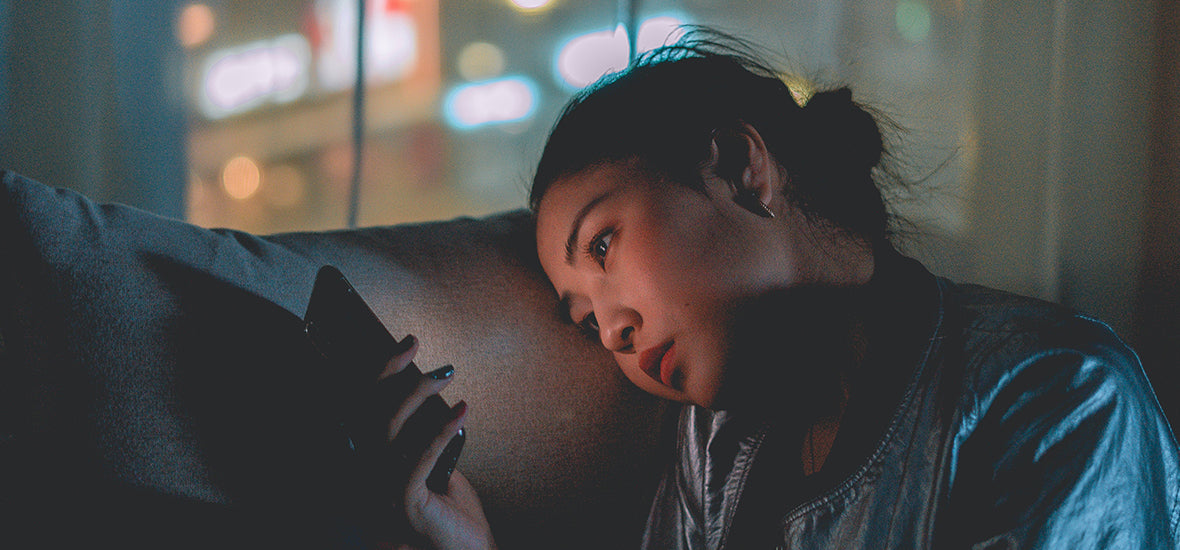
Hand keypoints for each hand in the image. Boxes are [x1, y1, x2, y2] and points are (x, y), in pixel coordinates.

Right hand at [380, 336, 495, 549]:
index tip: (409, 343)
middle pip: (372, 414)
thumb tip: (430, 394)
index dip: (384, 374)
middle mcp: (375, 473)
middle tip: (425, 351)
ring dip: (419, 395)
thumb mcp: (441, 464)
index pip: (370, 410)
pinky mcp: (406, 503)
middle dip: (397, 375)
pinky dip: (441, 432)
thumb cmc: (456, 511)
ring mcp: (386, 489)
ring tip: (447, 376)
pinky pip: (418, 459)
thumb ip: (428, 436)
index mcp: (379, 462)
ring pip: (391, 430)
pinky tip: (461, 413)